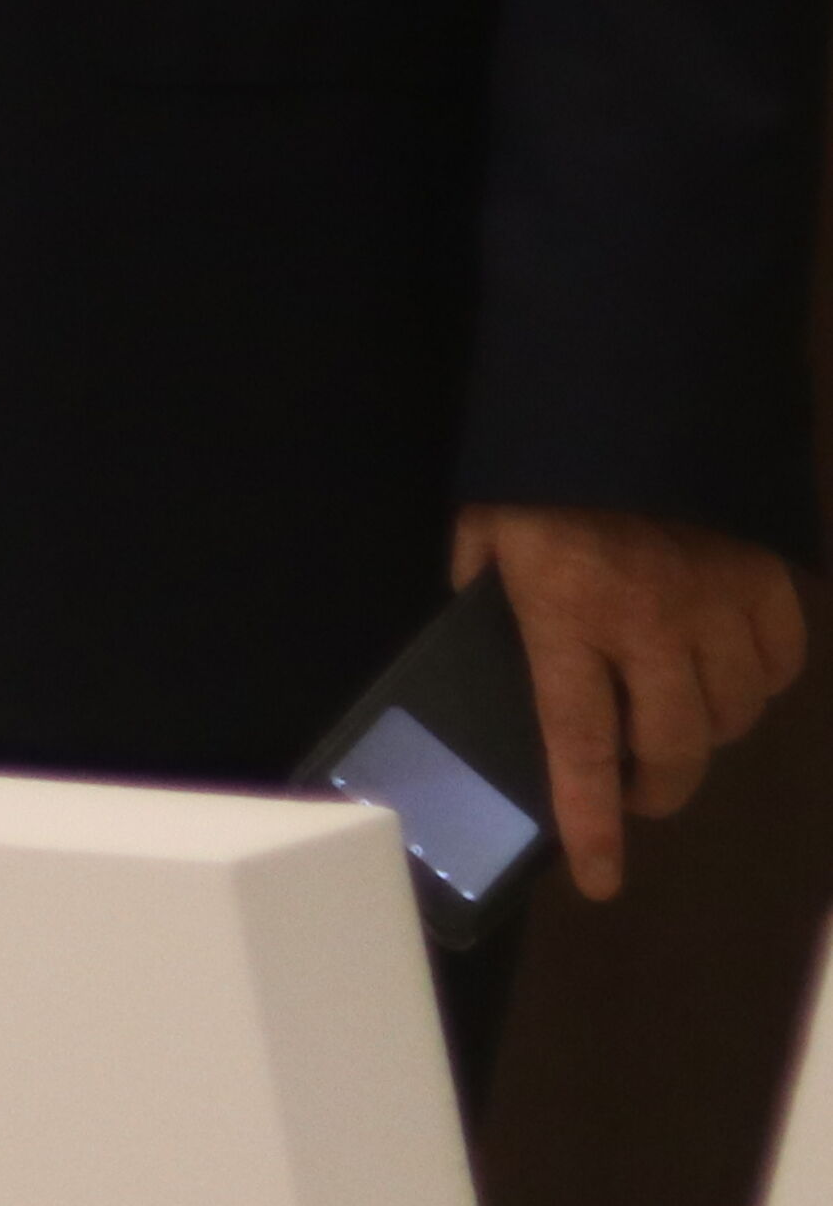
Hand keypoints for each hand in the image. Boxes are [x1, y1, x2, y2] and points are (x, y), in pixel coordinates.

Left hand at [458, 501, 809, 900]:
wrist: (629, 386)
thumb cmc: (542, 464)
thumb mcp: (486, 527)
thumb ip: (486, 595)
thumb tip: (487, 652)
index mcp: (567, 616)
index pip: (582, 745)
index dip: (592, 822)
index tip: (600, 880)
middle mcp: (650, 624)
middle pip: (674, 749)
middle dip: (657, 789)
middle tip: (638, 791)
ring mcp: (718, 603)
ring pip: (733, 716)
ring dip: (706, 733)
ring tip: (675, 719)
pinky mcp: (768, 579)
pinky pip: (780, 663)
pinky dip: (758, 681)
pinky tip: (727, 669)